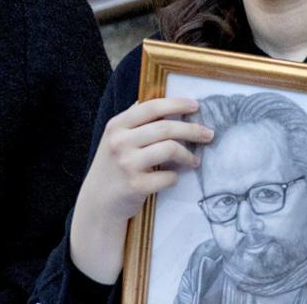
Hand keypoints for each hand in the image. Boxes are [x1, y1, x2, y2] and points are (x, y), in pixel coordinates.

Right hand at [69, 97, 213, 282]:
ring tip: (195, 160)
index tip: (195, 105)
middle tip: (208, 134)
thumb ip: (135, 122)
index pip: (152, 106)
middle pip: (166, 127)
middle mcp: (120, 141)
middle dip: (192, 129)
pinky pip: (168, 177)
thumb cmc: (112, 168)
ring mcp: (127, 164)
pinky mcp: (135, 186)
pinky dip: (175, 177)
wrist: (98, 203)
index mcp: (117, 125)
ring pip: (170, 149)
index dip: (177, 104)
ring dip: (188, 155)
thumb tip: (165, 104)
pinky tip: (174, 178)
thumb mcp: (115, 139)